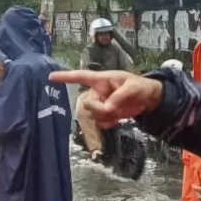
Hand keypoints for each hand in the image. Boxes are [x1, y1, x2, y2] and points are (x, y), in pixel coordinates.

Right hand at [48, 70, 162, 127]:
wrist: (149, 99)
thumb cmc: (141, 87)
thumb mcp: (133, 88)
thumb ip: (119, 97)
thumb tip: (107, 108)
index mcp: (102, 80)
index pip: (81, 77)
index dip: (66, 77)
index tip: (51, 77)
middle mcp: (97, 91)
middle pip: (87, 103)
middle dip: (100, 109)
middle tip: (116, 110)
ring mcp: (100, 103)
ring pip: (93, 115)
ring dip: (106, 117)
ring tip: (120, 112)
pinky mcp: (105, 114)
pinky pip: (99, 122)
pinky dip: (107, 123)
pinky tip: (117, 120)